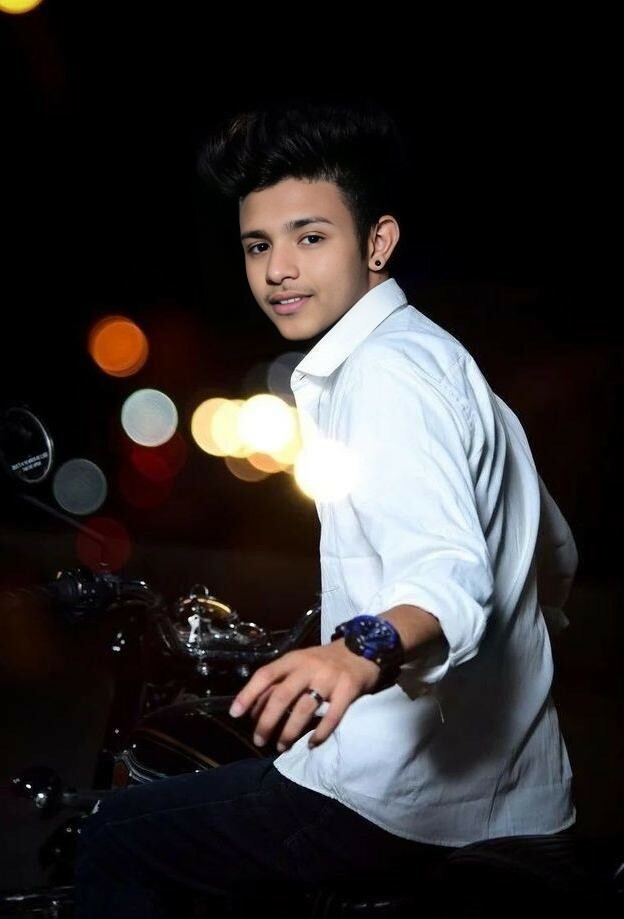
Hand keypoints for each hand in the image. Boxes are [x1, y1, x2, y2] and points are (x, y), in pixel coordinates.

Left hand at [228, 639, 379, 750]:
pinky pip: (333, 715)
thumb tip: (256, 708)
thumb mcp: (301, 662)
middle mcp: (309, 666)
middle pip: (282, 696)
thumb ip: (282, 680)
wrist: (364, 647)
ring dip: (289, 731)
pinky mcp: (348, 689)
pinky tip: (311, 743)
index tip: (235, 713)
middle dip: (267, 721)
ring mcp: (329, 678)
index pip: (266, 674)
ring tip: (281, 747)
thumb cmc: (325, 660)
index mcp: (294, 659)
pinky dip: (320, 733)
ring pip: (304, 708)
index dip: (248, 694)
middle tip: (258, 740)